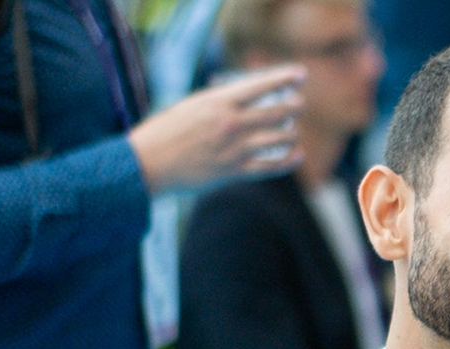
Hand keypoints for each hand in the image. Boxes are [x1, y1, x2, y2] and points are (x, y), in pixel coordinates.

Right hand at [126, 66, 306, 195]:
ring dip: (292, 133)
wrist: (148, 164)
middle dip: (295, 106)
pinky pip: (271, 166)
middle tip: (300, 104)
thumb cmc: (165, 132)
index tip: (301, 75)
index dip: (284, 79)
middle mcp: (230, 123)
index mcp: (217, 102)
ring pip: (279, 139)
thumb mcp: (190, 106)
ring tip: (294, 131)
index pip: (259, 85)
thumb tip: (243, 102)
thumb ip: (217, 104)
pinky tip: (297, 155)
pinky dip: (289, 161)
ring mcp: (234, 148)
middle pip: (276, 112)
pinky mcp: (234, 171)